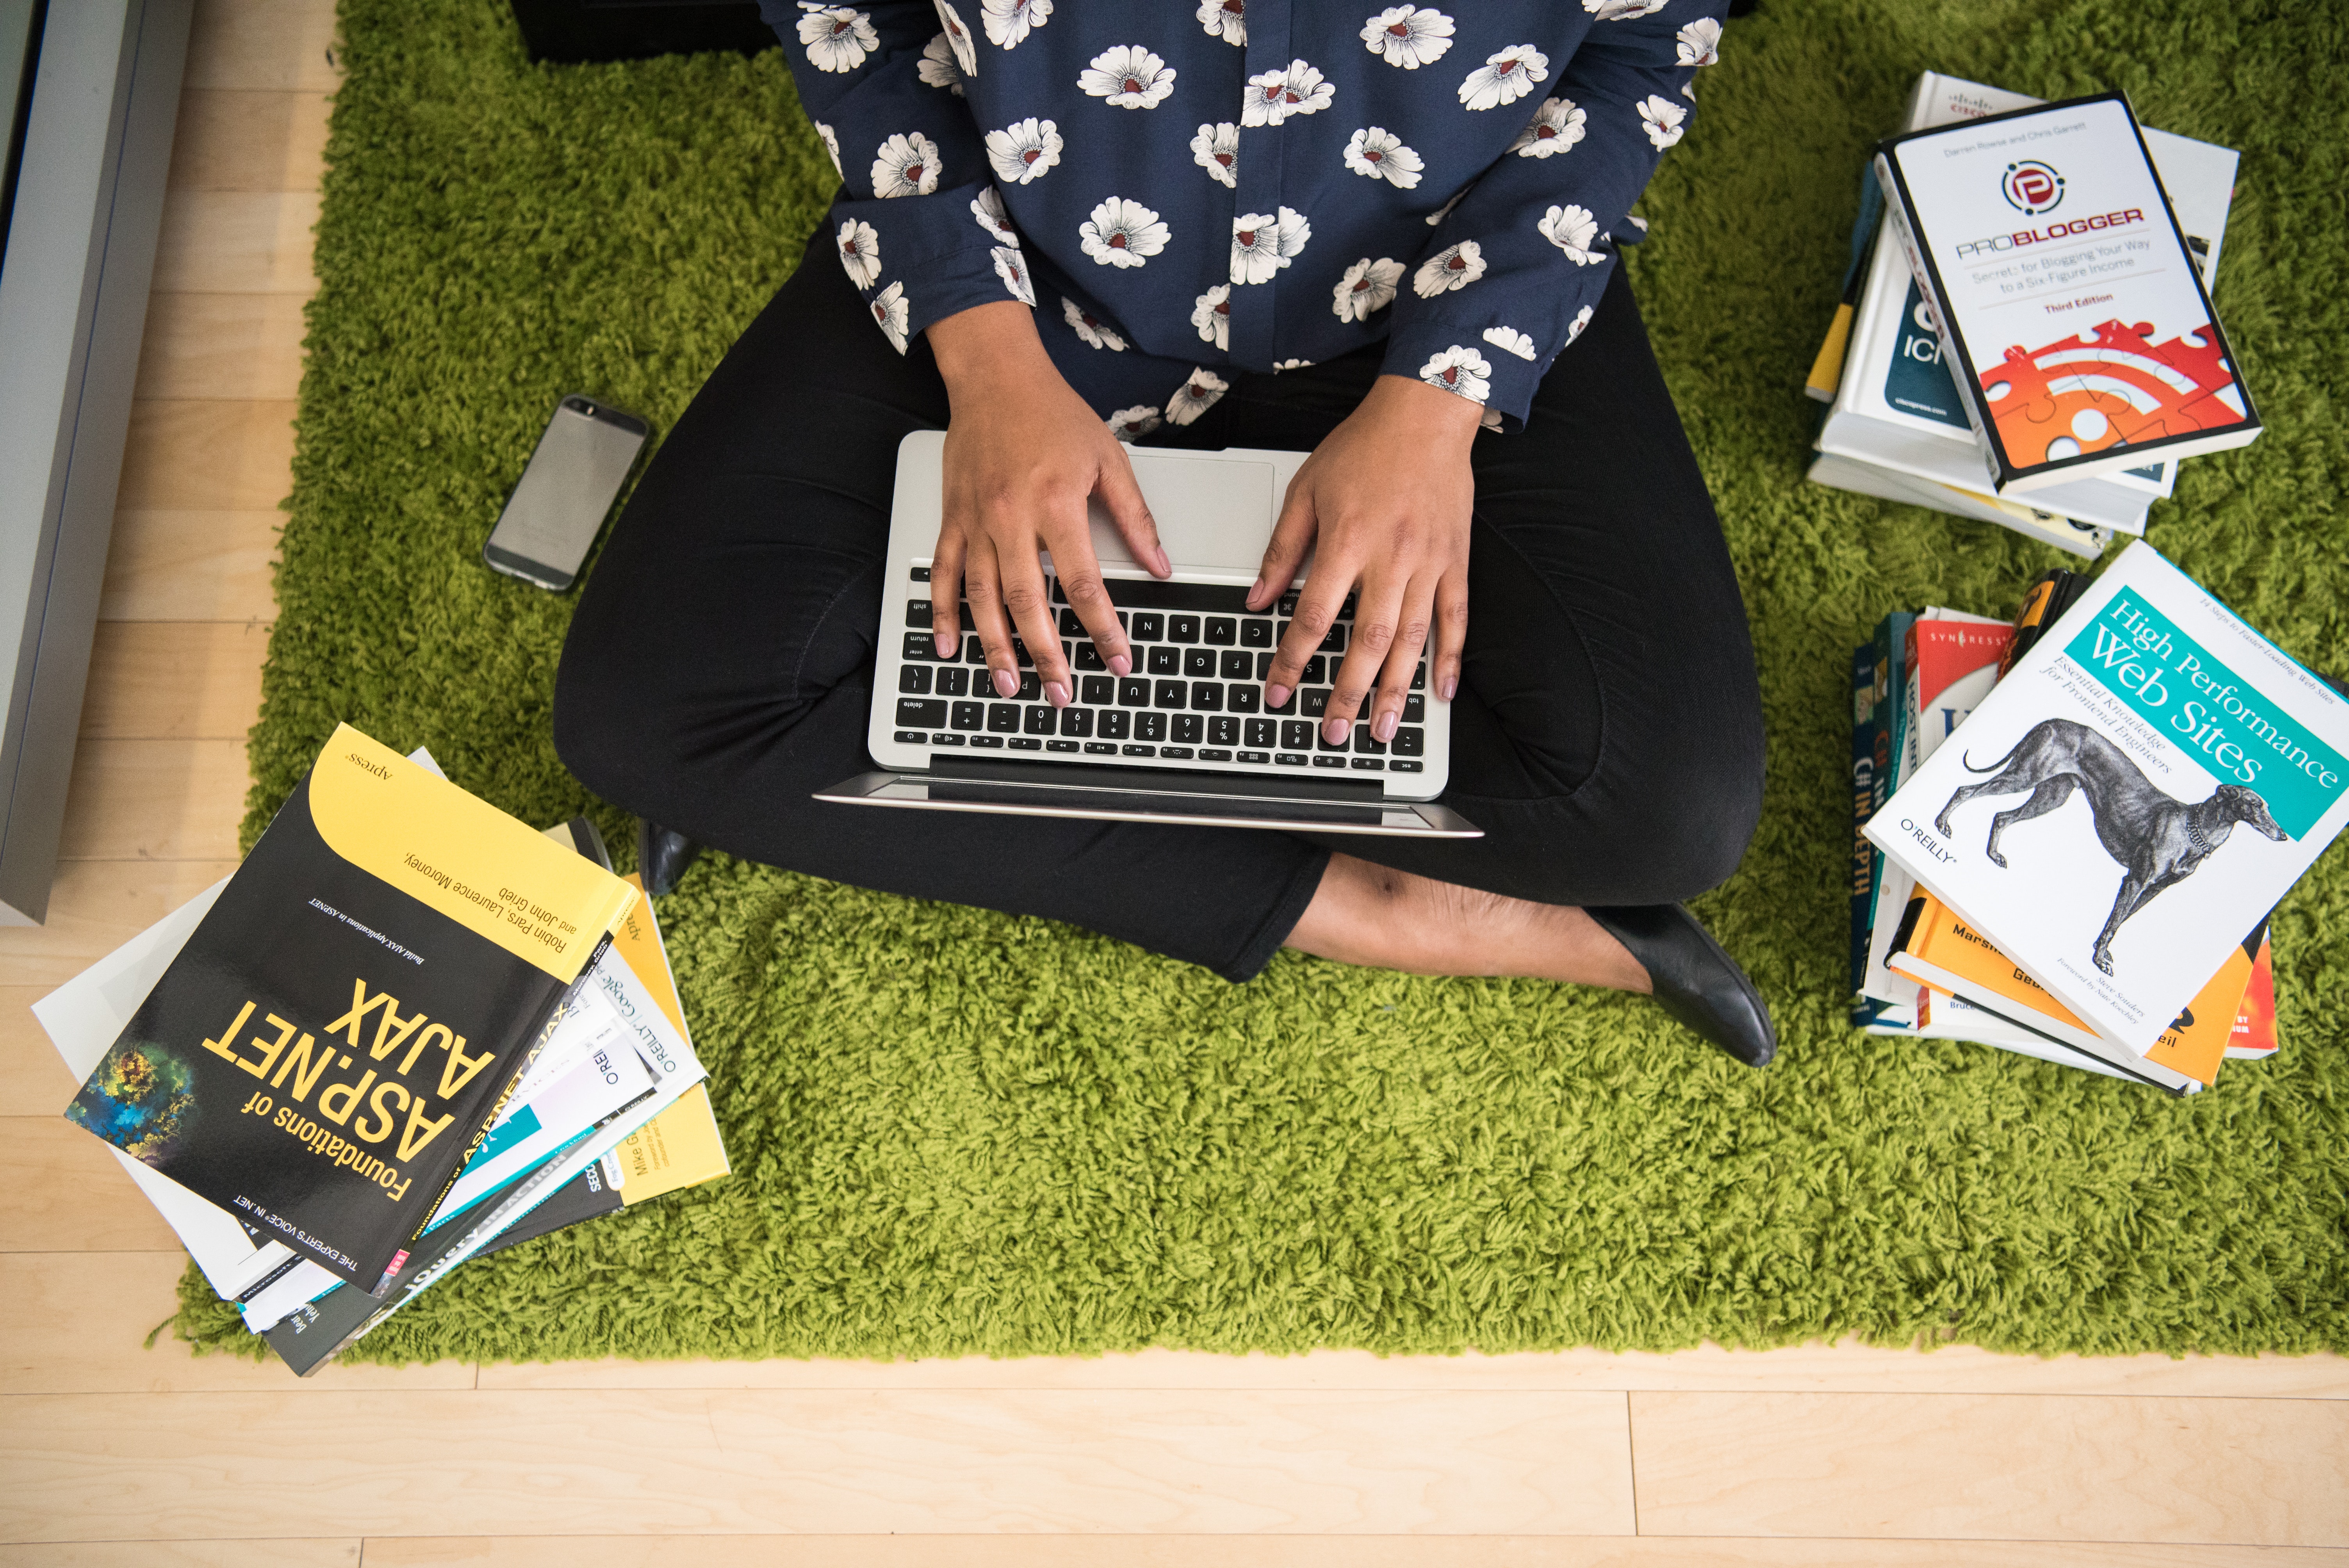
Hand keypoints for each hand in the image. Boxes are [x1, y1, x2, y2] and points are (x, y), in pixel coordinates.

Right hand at [926, 301, 1168, 707]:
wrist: (995, 376)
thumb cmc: (1053, 414)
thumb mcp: (1109, 459)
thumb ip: (1134, 517)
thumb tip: (1159, 565)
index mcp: (1056, 503)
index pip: (1083, 582)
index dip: (1102, 628)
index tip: (1117, 660)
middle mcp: (1011, 516)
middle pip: (1028, 601)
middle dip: (1045, 654)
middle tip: (1061, 692)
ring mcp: (976, 520)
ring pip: (982, 596)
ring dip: (995, 646)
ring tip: (1009, 685)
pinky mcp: (953, 517)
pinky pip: (944, 573)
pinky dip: (943, 613)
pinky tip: (948, 647)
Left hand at [1249, 374, 1476, 744]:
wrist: (1424, 414)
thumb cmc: (1364, 448)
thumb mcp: (1307, 491)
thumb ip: (1282, 550)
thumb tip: (1257, 599)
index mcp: (1347, 542)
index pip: (1314, 616)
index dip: (1292, 660)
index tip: (1277, 692)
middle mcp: (1390, 558)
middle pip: (1367, 640)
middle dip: (1348, 693)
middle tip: (1333, 732)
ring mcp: (1429, 563)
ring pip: (1412, 638)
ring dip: (1397, 689)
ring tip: (1385, 730)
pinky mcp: (1455, 560)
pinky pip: (1456, 617)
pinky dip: (1451, 656)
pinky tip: (1442, 690)